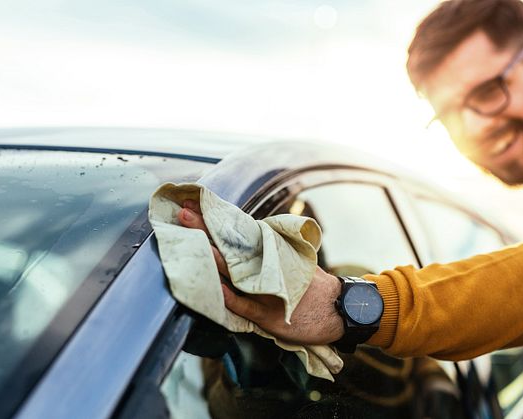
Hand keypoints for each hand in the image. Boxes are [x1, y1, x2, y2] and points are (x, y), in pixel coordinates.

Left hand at [177, 200, 344, 345]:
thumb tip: (244, 242)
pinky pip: (247, 306)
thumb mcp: (291, 261)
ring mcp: (267, 291)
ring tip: (194, 244)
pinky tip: (218, 288)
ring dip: (214, 258)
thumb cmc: (313, 287)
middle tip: (183, 213)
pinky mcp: (269, 314)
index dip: (213, 220)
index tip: (193, 204)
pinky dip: (232, 297)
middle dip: (205, 230)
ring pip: (235, 273)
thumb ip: (268, 253)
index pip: (236, 233)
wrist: (340, 308)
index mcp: (269, 254)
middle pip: (230, 245)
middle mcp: (266, 268)